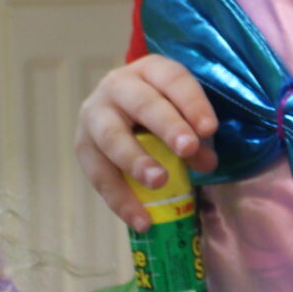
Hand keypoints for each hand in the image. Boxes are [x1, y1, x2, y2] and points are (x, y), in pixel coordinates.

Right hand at [76, 57, 219, 230]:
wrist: (119, 113)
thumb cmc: (161, 114)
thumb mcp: (182, 117)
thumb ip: (196, 138)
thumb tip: (207, 163)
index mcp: (149, 71)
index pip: (172, 79)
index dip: (192, 102)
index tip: (210, 129)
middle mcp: (117, 86)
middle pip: (142, 103)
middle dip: (166, 126)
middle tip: (187, 148)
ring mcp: (94, 115)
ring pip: (112, 137)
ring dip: (136, 161)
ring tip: (159, 182)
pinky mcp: (82, 146)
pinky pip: (100, 175)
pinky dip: (121, 200)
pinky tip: (141, 220)